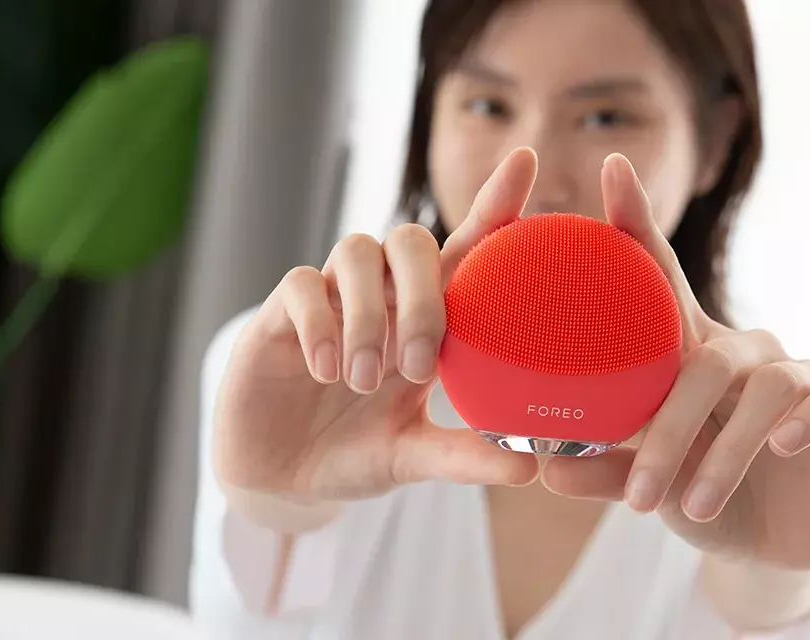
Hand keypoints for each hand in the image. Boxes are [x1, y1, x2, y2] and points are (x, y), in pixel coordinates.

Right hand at [212, 148, 544, 528]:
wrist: (280, 479)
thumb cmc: (356, 452)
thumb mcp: (415, 457)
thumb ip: (466, 456)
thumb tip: (530, 468)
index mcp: (426, 318)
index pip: (467, 248)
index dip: (496, 203)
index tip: (528, 160)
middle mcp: (383, 295)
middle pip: (411, 240)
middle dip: (422, 295)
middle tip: (418, 365)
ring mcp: (331, 298)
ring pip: (357, 251)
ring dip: (368, 315)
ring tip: (361, 380)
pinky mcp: (279, 312)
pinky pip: (302, 285)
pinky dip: (320, 324)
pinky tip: (326, 370)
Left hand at [541, 154, 809, 570]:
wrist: (774, 545)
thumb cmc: (700, 496)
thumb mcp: (649, 486)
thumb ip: (604, 471)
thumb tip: (543, 471)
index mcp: (691, 353)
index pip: (662, 279)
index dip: (639, 223)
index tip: (610, 167)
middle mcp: (745, 349)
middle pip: (706, 360)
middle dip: (670, 428)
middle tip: (638, 492)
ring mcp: (800, 369)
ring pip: (766, 385)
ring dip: (726, 452)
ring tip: (693, 507)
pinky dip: (808, 417)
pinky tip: (783, 446)